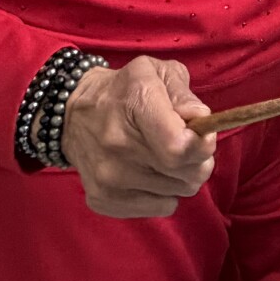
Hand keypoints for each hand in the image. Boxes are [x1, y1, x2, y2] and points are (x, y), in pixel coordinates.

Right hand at [59, 56, 216, 217]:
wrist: (75, 115)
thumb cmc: (126, 90)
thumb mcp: (158, 72)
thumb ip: (184, 94)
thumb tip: (202, 119)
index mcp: (137, 102)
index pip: (178, 146)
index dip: (202, 145)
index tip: (204, 136)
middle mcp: (119, 143)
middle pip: (186, 173)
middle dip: (200, 160)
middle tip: (190, 146)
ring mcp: (109, 176)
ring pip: (178, 192)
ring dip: (182, 176)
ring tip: (166, 155)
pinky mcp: (103, 199)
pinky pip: (161, 207)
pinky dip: (165, 193)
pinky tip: (152, 172)